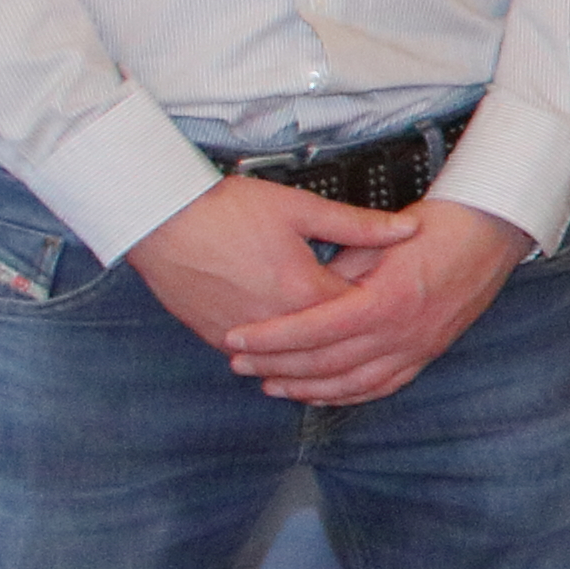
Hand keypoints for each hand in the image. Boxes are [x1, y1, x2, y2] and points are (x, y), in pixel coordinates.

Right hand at [126, 175, 406, 353]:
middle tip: (379, 334)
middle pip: (331, 346)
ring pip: (294, 361)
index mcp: (305, 292)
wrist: (161, 220)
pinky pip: (258, 358)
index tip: (399, 299)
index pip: (361, 315)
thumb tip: (407, 231)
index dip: (383, 306)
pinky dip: (277, 358)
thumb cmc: (225, 210)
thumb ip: (358, 224)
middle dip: (356, 339)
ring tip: (342, 355)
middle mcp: (277, 323)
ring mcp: (245, 336)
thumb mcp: (300, 208)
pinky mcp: (217, 338)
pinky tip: (291, 353)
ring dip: (318, 359)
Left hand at [188, 196, 525, 408]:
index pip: (315, 330)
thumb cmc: (440, 226)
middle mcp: (403, 332)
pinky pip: (382, 386)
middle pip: (327, 363)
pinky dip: (348, 395)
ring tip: (271, 384)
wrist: (492, 231)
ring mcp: (418, 347)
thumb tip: (302, 295)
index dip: (271, 338)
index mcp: (387, 300)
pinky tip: (322, 395)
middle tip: (241, 364)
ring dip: (307, 388)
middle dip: (277, 366)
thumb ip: (341, 270)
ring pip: (352, 384)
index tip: (238, 339)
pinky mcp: (428, 352)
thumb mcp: (380, 238)